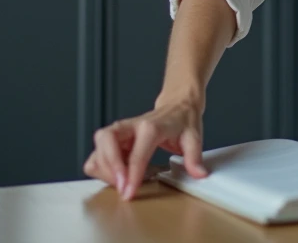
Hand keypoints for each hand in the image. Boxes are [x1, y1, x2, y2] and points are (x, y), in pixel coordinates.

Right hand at [83, 93, 207, 199]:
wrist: (177, 104)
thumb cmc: (183, 120)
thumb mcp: (194, 137)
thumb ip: (194, 157)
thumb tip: (199, 174)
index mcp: (151, 127)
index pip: (136, 153)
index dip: (131, 175)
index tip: (129, 192)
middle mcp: (130, 126)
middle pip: (106, 142)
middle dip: (110, 167)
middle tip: (122, 186)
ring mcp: (120, 131)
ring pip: (98, 147)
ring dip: (105, 169)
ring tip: (122, 182)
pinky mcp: (114, 138)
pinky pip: (98, 154)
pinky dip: (102, 167)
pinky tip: (118, 174)